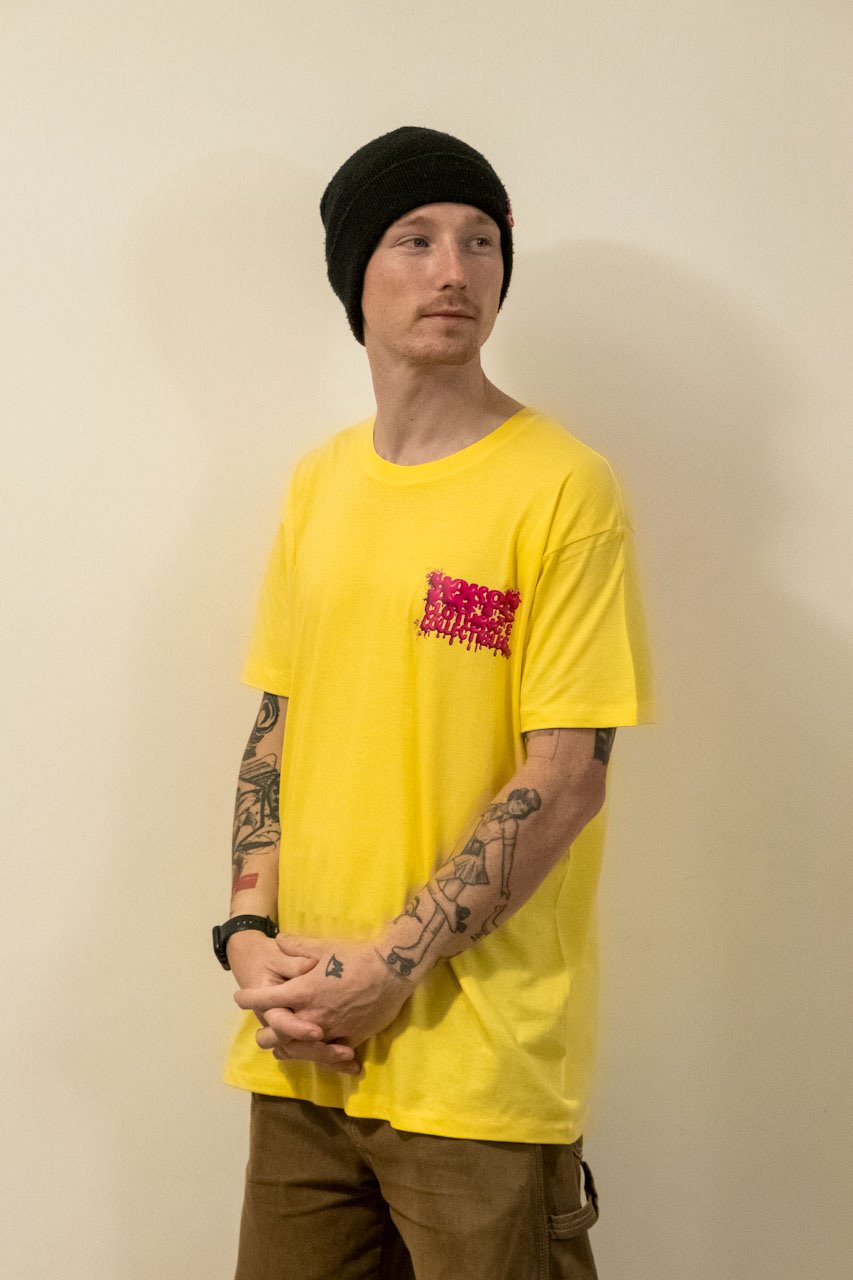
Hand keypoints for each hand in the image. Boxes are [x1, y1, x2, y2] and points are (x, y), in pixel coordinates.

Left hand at [234, 932, 414, 1055]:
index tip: (240, 997)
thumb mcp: (322, 945)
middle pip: (276, 1034)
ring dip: (288, 1048)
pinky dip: (318, 1055)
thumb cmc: (355, 955)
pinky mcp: (348, 1039)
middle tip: (261, 1030)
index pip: (264, 999)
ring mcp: (329, 1031)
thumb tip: (278, 940)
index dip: (248, 998)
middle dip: (265, 1033)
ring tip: (281, 1048)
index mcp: (301, 991)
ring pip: (299, 1049)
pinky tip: (314, 1054)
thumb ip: (295, 946)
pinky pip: (327, 1054)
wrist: (392, 970)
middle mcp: (311, 1016)